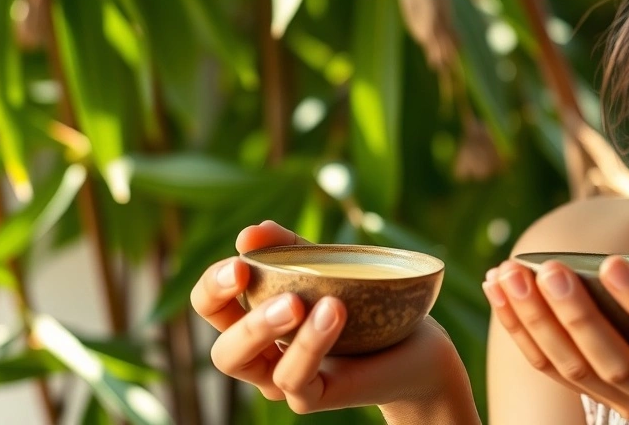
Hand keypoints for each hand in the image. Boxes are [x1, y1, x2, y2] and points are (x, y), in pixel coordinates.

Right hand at [191, 221, 473, 419]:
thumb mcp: (324, 266)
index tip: (240, 259)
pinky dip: (310, 343)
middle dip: (223, 307)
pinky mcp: (312, 396)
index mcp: (255, 321)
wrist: (416, 344)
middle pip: (220, 349)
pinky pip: (295, 377)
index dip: (214, 284)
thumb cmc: (364, 302)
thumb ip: (289, 249)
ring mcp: (283, 381)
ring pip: (247, 365)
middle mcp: (262, 357)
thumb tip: (252, 232)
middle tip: (244, 273)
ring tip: (296, 301)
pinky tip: (333, 312)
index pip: (212, 306)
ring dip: (263, 325)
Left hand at [483, 255, 628, 422]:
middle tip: (545, 269)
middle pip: (613, 361)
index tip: (613, 261)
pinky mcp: (601, 394)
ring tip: (507, 275)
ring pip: (573, 369)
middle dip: (574, 315)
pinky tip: (499, 292)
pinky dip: (521, 332)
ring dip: (534, 322)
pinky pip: (552, 369)